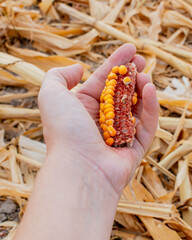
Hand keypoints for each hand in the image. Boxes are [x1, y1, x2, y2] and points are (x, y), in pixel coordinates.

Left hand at [38, 43, 158, 195]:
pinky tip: (150, 90)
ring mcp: (119, 134)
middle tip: (142, 61)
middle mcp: (101, 120)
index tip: (130, 49)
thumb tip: (78, 68)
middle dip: (132, 75)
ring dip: (142, 89)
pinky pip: (147, 124)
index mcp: (83, 108)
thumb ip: (58, 76)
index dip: (116, 63)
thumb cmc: (65, 130)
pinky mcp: (135, 147)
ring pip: (135, 106)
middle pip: (121, 92)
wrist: (80, 168)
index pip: (103, 81)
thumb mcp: (51, 95)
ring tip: (145, 77)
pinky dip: (150, 106)